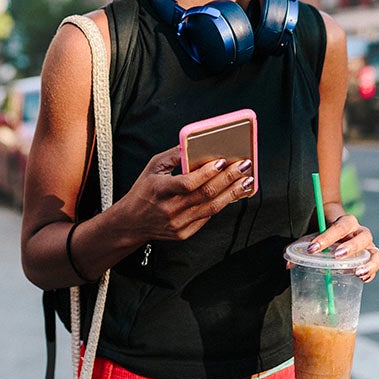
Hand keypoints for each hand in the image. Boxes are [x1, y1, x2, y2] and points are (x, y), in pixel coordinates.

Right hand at [113, 145, 254, 243]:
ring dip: (233, 193)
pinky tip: (233, 194)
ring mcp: (178, 224)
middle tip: (244, 166)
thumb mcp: (152, 167)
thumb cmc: (143, 191)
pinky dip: (222, 204)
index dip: (207, 173)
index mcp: (159, 190)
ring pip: (211, 207)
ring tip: (246, 180)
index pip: (187, 183)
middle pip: (205, 194)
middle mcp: (169, 209)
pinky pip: (208, 217)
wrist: (131, 223)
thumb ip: (174, 155)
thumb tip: (195, 145)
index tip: (222, 162)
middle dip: (228, 178)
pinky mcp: (184, 233)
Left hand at [306, 210, 378, 282]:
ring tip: (357, 272)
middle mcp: (361, 233)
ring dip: (368, 262)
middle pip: (362, 237)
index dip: (326, 237)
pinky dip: (371, 271)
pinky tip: (362, 278)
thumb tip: (288, 263)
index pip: (340, 226)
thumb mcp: (312, 237)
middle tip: (337, 256)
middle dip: (350, 247)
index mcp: (347, 222)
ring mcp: (369, 246)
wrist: (339, 230)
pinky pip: (376, 265)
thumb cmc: (325, 236)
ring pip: (375, 252)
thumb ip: (299, 247)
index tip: (312, 248)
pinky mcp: (372, 258)